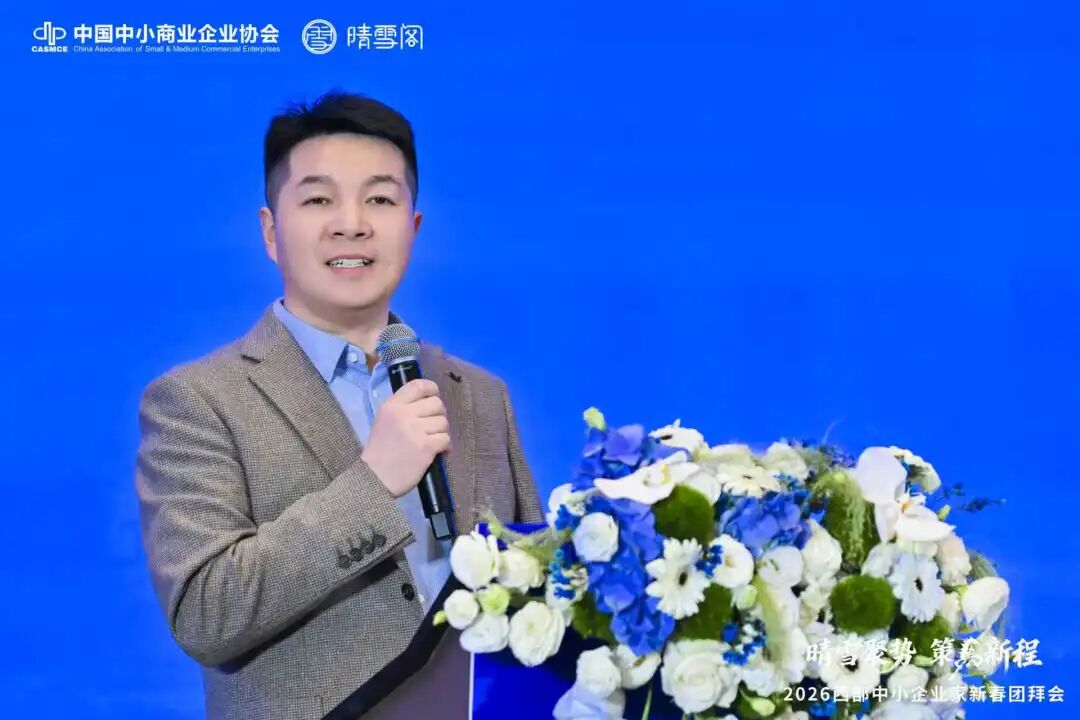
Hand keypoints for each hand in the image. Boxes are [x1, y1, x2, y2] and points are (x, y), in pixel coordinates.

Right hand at [360, 379, 449, 497]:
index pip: (418, 385)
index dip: (432, 389)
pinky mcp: (426, 447)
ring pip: (443, 422)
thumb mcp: (384, 421)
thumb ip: (402, 409)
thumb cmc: (380, 450)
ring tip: (433, 440)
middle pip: (436, 403)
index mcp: (392, 406)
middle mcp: (404, 414)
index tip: (433, 398)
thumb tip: (427, 403)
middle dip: (439, 414)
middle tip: (433, 426)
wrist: (375, 478)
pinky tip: (438, 451)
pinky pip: (446, 439)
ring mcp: (416, 430)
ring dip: (442, 432)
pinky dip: (445, 446)